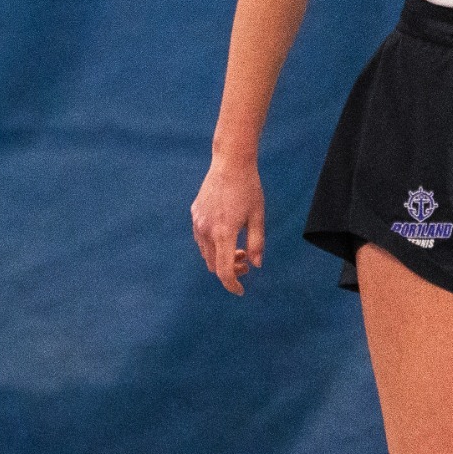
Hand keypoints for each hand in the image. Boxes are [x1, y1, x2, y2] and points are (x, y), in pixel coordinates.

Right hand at [191, 158, 264, 295]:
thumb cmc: (248, 188)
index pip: (223, 270)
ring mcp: (198, 222)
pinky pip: (201, 239)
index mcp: (224, 232)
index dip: (232, 284)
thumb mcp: (258, 216)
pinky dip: (213, 245)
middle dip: (229, 270)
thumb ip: (257, 243)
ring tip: (239, 249)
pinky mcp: (194, 214)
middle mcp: (206, 230)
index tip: (241, 291)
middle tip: (246, 262)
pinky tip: (227, 234)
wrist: (230, 163)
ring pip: (206, 253)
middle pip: (214, 264)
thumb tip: (256, 265)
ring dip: (221, 257)